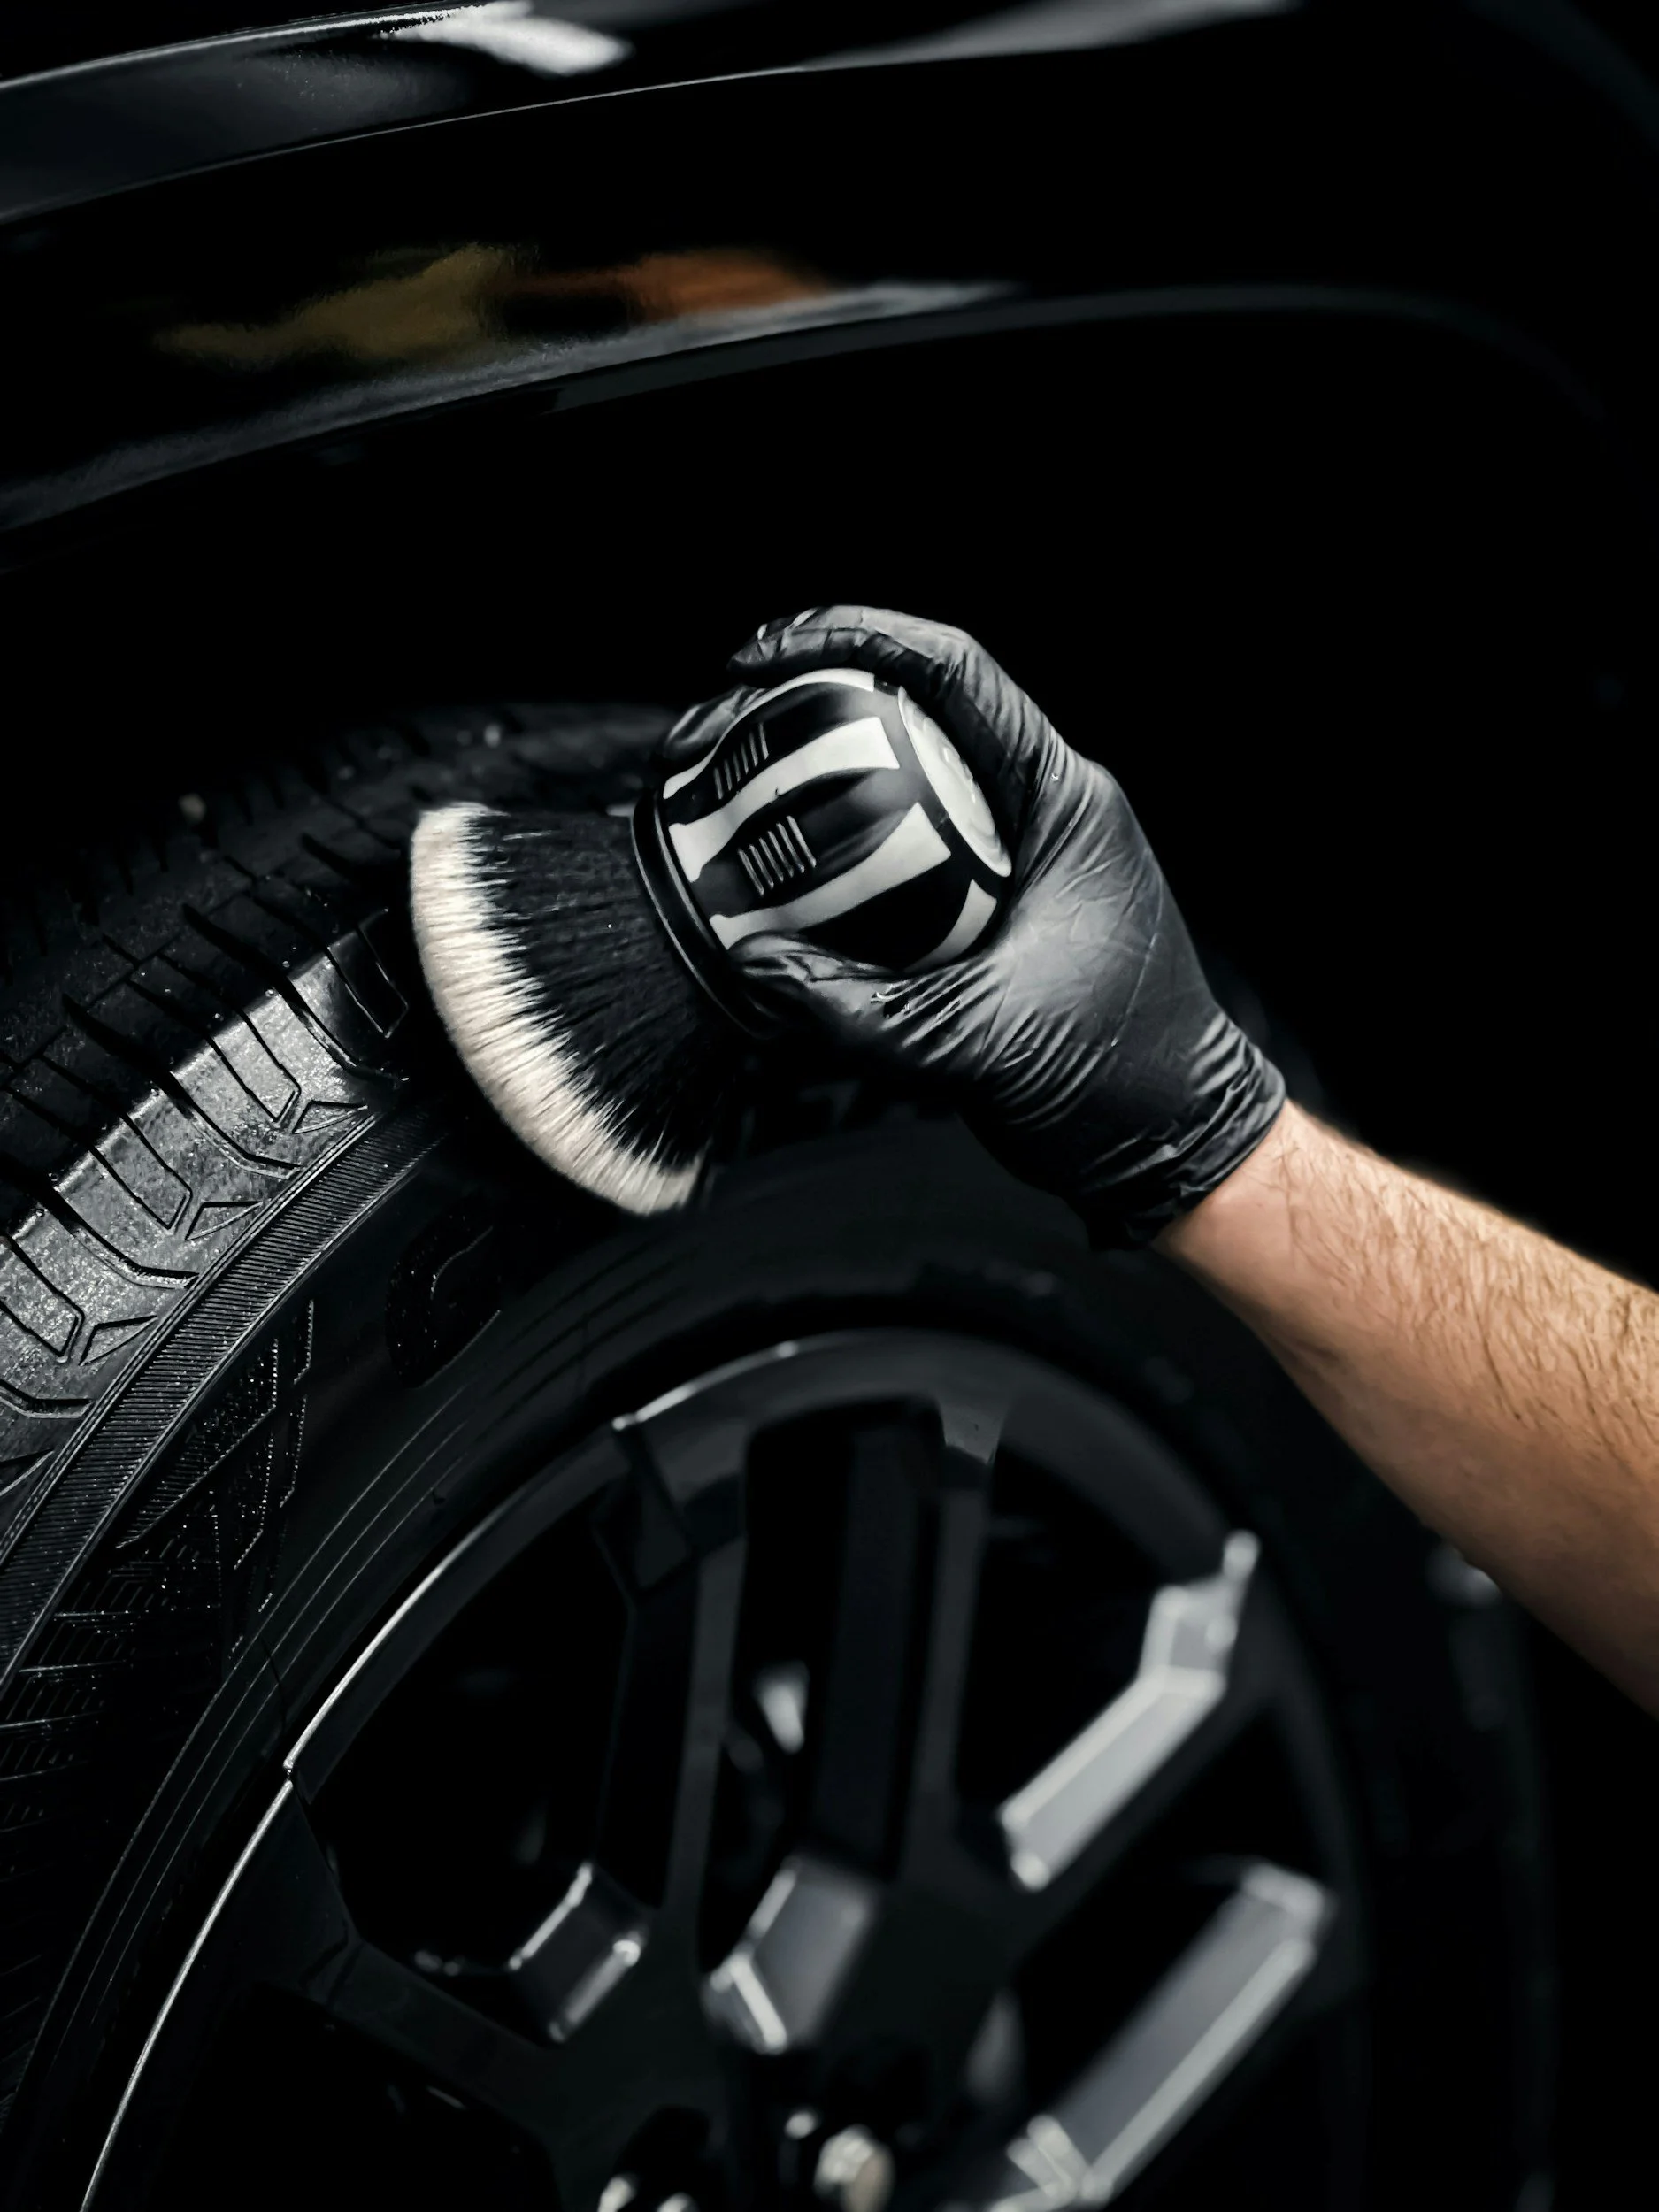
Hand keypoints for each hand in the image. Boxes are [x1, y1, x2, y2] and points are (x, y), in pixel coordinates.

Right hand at [668, 606, 1284, 1244]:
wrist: (1171, 1144)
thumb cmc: (1119, 1084)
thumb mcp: (979, 1047)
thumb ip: (862, 1013)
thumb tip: (758, 964)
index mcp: (1065, 805)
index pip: (957, 675)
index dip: (857, 638)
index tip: (770, 654)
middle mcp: (1045, 811)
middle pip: (923, 713)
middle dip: (824, 697)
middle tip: (735, 715)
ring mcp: (1021, 855)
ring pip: (912, 779)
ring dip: (831, 773)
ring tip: (742, 781)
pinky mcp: (996, 903)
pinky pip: (912, 847)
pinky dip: (848, 848)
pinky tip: (787, 871)